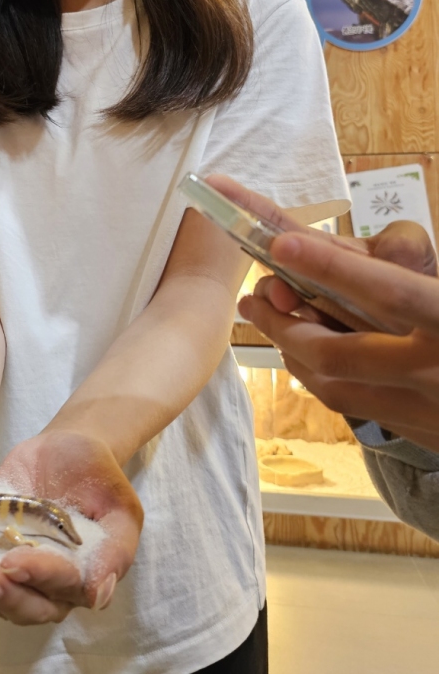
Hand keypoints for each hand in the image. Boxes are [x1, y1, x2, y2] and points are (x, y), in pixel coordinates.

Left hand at [0, 429, 142, 625]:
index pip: (59, 588)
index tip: (14, 561)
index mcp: (81, 578)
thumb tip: (97, 596)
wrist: (69, 446)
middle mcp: (44, 583)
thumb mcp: (120, 508)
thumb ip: (115, 550)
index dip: (36, 577)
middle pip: (23, 606)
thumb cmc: (100, 477)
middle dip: (0, 596)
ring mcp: (12, 568)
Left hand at [208, 176, 438, 449]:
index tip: (283, 242)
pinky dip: (318, 373)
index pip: (387, 290)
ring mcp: (424, 409)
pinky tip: (303, 349)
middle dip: (284, 322)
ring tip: (264, 313)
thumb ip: (410, 279)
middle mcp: (436, 370)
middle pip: (337, 351)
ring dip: (290, 348)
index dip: (332, 266)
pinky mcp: (418, 431)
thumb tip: (342, 260)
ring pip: (332, 383)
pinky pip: (350, 402)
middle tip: (253, 293)